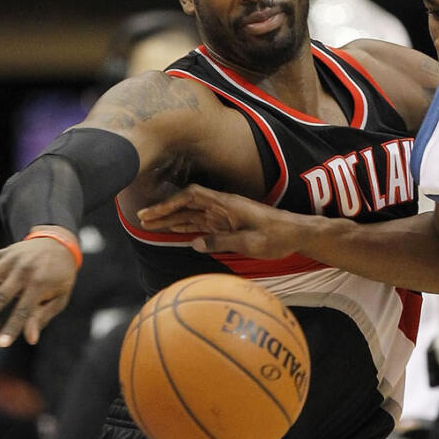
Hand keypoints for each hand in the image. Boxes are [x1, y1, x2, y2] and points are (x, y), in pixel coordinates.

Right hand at [0, 229, 77, 346]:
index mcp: (40, 286)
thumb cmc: (60, 277)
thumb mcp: (60, 297)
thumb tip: (31, 340)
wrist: (61, 244)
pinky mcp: (4, 253)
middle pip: (1, 295)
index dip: (12, 328)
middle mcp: (24, 273)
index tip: (0, 344)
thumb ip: (43, 317)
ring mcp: (12, 261)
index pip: (24, 312)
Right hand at [137, 184, 304, 258]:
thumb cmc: (277, 236)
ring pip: (192, 215)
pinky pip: (203, 224)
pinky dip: (187, 227)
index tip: (153, 211)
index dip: (170, 202)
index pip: (192, 196)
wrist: (297, 234)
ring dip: (172, 220)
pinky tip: (174, 232)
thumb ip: (222, 241)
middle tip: (141, 220)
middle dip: (164, 212)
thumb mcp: (250, 242)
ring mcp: (224, 216)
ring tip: (150, 226)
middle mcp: (222, 207)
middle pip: (187, 205)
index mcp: (227, 204)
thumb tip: (195, 243)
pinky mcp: (228, 225)